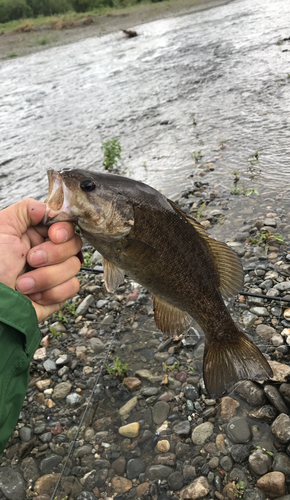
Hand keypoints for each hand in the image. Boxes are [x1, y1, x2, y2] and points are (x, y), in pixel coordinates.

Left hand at [0, 198, 81, 322]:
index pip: (66, 226)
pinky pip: (72, 287)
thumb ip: (27, 209)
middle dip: (53, 255)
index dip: (64, 230)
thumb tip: (50, 208)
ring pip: (74, 267)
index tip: (53, 236)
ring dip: (46, 276)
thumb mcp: (2, 227)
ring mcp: (54, 274)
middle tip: (31, 260)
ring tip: (23, 283)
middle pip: (74, 245)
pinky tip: (33, 295)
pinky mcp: (57, 294)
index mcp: (35, 235)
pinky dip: (52, 292)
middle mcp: (47, 253)